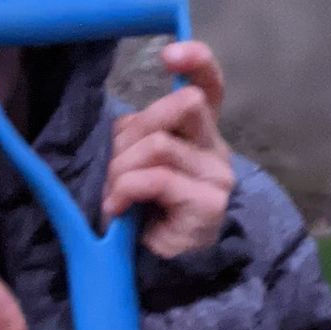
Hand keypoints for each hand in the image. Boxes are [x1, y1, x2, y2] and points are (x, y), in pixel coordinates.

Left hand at [103, 40, 232, 258]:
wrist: (162, 274)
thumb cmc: (145, 218)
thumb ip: (137, 136)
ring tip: (113, 197)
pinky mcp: (208, 204)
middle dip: (134, 131)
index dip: (196, 60)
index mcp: (199, 135)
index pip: (210, 85)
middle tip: (115, 168)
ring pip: (160, 143)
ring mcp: (217, 178)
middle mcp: (216, 151)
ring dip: (122, 168)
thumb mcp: (136, 166)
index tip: (168, 55)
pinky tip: (117, 209)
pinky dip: (126, 190)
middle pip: (182, 104)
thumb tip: (120, 124)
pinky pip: (156, 177)